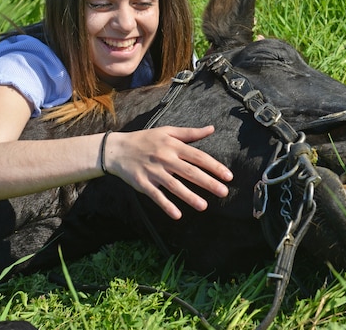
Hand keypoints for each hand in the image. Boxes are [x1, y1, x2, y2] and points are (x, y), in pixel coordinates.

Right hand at [103, 126, 231, 219]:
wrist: (117, 149)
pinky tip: (177, 215)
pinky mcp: (143, 183)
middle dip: (208, 182)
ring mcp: (153, 172)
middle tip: (224, 192)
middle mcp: (165, 158)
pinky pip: (156, 195)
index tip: (228, 176)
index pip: (198, 156)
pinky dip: (166, 205)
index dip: (214, 166)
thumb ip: (190, 133)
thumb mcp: (167, 131)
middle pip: (190, 172)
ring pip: (174, 185)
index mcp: (173, 146)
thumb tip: (211, 129)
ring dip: (189, 196)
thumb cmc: (145, 139)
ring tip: (204, 206)